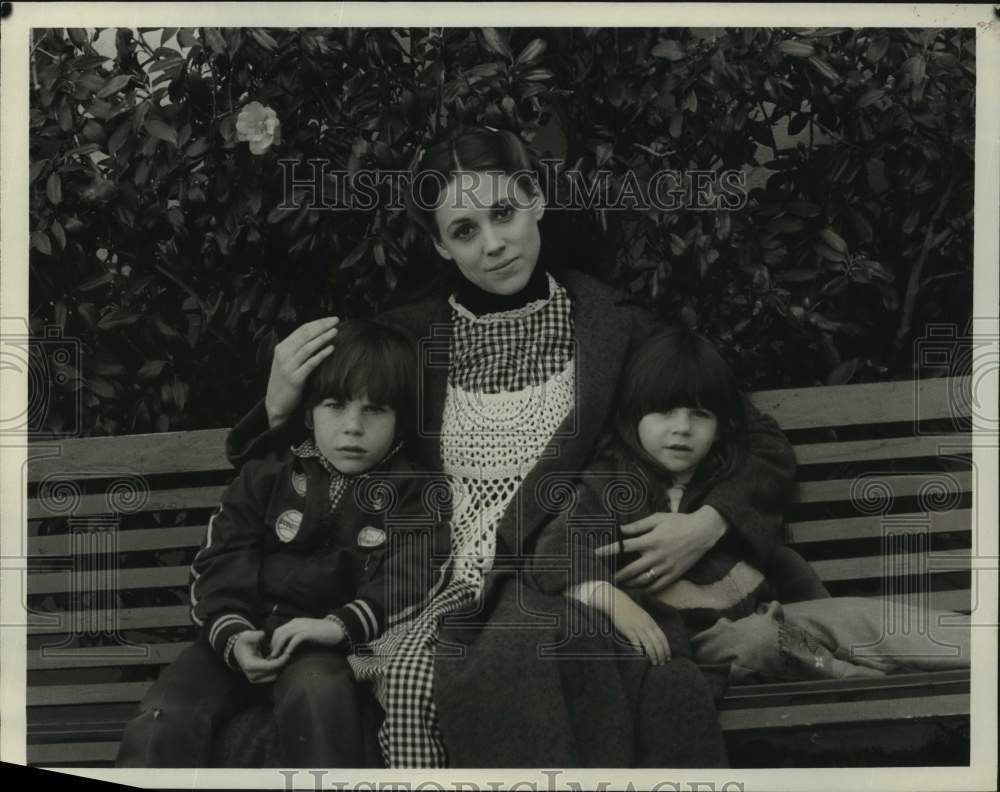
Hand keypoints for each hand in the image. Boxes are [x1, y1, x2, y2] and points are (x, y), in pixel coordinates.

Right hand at [232, 630, 287, 683]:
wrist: (239, 651)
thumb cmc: (244, 642)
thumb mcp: (247, 636)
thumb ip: (254, 635)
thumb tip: (262, 635)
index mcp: (250, 666)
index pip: (270, 667)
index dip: (280, 661)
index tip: (288, 654)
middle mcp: (252, 676)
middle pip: (273, 674)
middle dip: (282, 665)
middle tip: (288, 654)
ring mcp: (255, 679)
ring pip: (274, 677)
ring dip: (280, 668)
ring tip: (284, 657)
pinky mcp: (259, 680)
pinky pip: (272, 677)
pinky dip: (277, 670)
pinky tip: (280, 660)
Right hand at [265, 317, 339, 426]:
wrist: (276, 403)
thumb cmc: (286, 381)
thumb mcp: (287, 361)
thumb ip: (298, 349)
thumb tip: (317, 335)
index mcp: (282, 348)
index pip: (301, 329)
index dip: (318, 322)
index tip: (331, 318)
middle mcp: (283, 355)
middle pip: (305, 335)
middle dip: (322, 326)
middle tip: (337, 320)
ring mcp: (288, 367)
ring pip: (307, 348)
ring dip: (323, 338)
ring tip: (335, 332)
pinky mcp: (295, 379)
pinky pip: (310, 364)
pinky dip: (321, 355)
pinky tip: (331, 349)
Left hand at [267, 617, 345, 660]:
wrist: (337, 628)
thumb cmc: (322, 633)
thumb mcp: (307, 632)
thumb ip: (297, 636)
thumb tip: (287, 647)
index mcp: (295, 622)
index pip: (278, 631)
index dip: (273, 642)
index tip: (273, 653)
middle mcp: (297, 622)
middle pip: (278, 633)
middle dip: (273, 646)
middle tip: (272, 658)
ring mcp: (302, 626)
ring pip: (284, 635)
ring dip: (278, 647)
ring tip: (276, 658)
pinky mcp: (308, 632)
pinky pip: (295, 639)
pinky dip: (289, 647)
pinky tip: (287, 655)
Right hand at [593, 586, 670, 664]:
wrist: (618, 602)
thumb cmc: (630, 610)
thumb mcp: (643, 616)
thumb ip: (650, 626)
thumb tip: (655, 637)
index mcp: (651, 622)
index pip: (662, 637)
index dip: (666, 648)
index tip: (668, 657)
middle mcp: (646, 625)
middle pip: (657, 642)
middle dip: (661, 654)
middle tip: (663, 663)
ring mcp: (637, 628)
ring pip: (649, 644)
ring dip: (653, 655)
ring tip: (655, 663)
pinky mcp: (628, 630)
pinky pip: (636, 642)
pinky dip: (640, 650)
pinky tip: (643, 656)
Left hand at [595, 506, 726, 592]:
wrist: (703, 532)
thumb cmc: (678, 522)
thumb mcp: (657, 519)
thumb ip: (638, 526)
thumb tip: (621, 529)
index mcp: (651, 540)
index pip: (624, 547)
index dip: (609, 550)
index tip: (596, 553)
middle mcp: (656, 556)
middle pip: (631, 569)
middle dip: (617, 574)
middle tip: (606, 577)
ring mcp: (666, 567)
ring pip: (643, 581)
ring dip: (629, 584)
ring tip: (620, 585)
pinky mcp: (674, 575)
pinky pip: (658, 586)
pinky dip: (647, 589)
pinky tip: (639, 589)